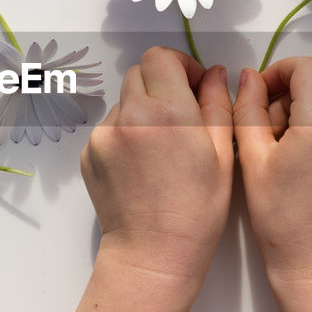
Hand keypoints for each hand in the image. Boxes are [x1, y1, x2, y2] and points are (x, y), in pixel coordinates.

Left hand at [80, 47, 233, 293]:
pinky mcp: (89, 153)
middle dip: (162, 83)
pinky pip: (110, 127)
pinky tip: (144, 164)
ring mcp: (103, 135)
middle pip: (140, 73)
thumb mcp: (222, 154)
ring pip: (124, 100)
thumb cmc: (197, 211)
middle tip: (182, 112)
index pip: (161, 57)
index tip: (195, 84)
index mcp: (166, 111)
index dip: (181, 64)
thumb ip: (218, 104)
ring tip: (163, 146)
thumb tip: (216, 74)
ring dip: (143, 109)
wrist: (152, 254)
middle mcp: (129, 115)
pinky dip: (127, 133)